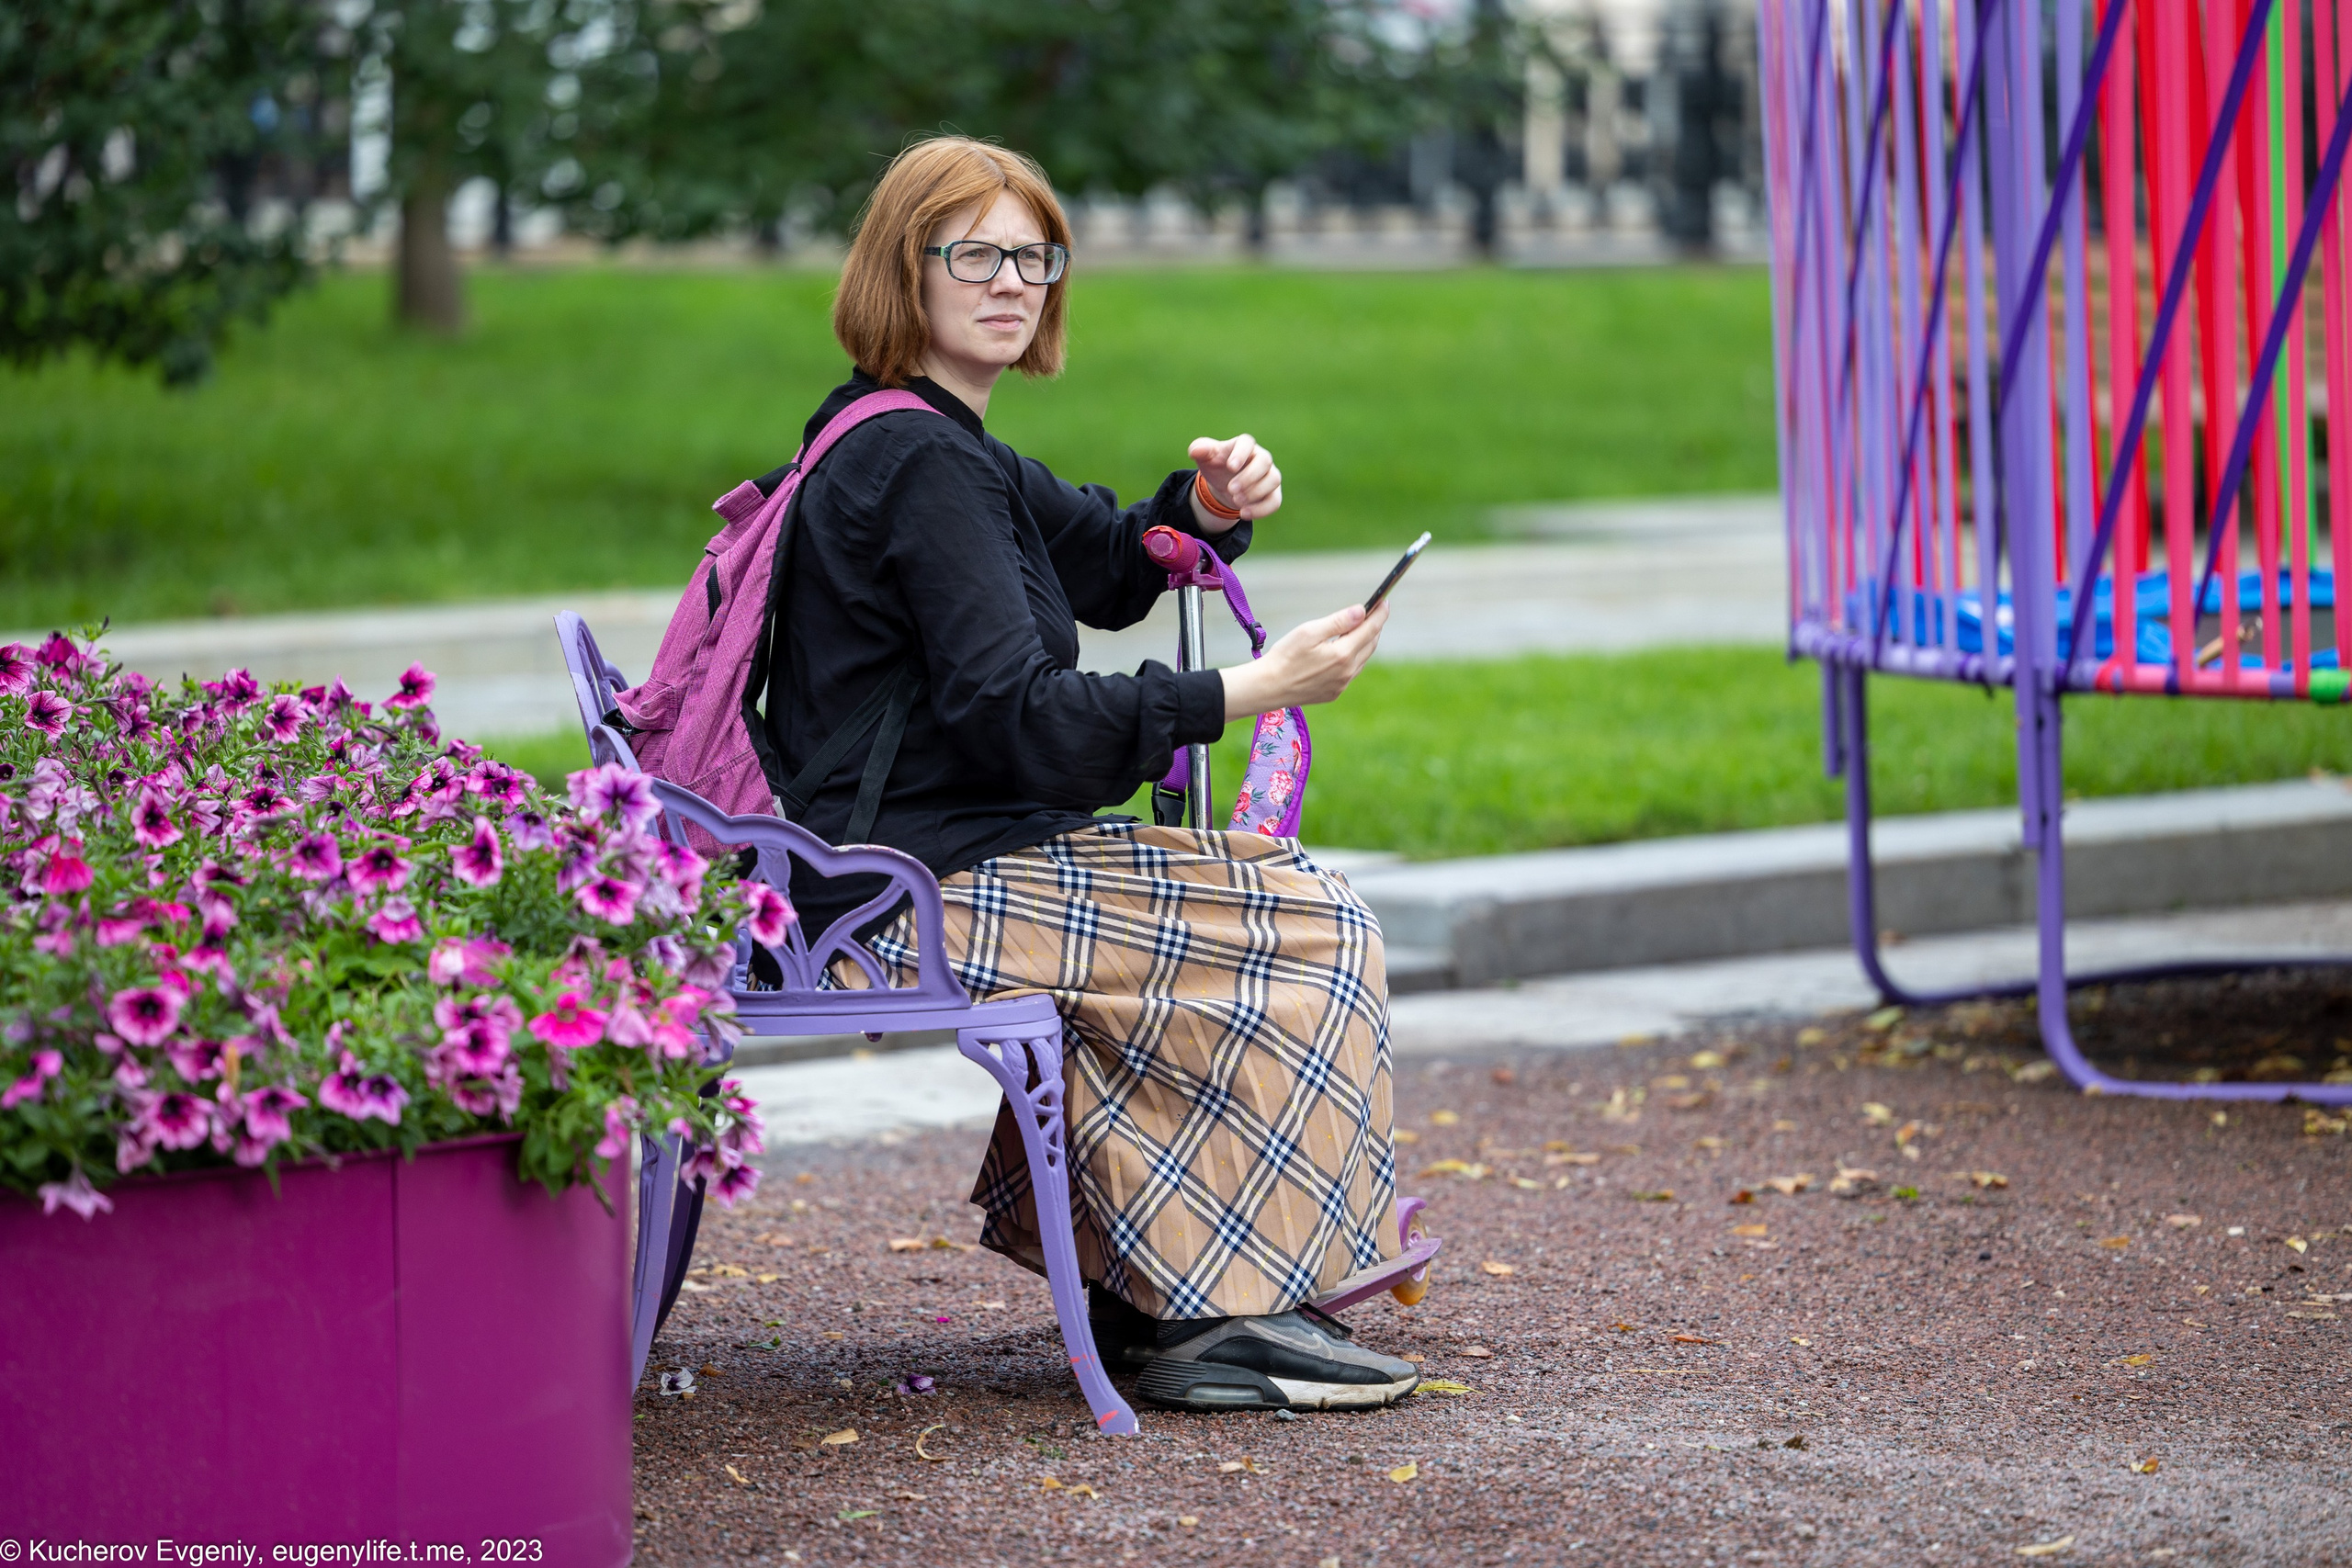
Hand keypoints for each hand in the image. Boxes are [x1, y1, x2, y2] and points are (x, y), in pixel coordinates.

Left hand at [1188, 433, 1282, 525]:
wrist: (1224, 483)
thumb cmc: (1217, 465)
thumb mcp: (1205, 457)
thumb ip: (1199, 450)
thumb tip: (1194, 451)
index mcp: (1244, 445)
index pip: (1247, 442)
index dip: (1240, 454)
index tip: (1230, 467)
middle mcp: (1261, 457)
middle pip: (1265, 461)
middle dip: (1248, 477)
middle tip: (1231, 490)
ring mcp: (1270, 475)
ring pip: (1273, 480)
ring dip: (1255, 493)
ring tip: (1236, 501)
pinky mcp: (1273, 493)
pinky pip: (1275, 501)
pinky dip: (1261, 509)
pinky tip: (1243, 513)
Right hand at [1219, 601, 1387, 720]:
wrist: (1268, 687)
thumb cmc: (1285, 656)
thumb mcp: (1309, 631)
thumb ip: (1338, 621)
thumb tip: (1361, 611)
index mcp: (1343, 654)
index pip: (1371, 629)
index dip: (1380, 614)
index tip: (1384, 601)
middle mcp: (1347, 671)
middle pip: (1370, 644)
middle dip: (1375, 627)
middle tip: (1375, 612)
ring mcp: (1342, 684)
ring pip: (1362, 659)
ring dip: (1365, 642)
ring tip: (1362, 629)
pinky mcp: (1334, 693)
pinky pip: (1351, 672)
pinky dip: (1354, 657)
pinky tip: (1345, 651)